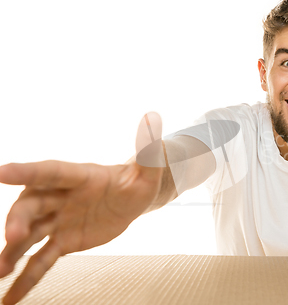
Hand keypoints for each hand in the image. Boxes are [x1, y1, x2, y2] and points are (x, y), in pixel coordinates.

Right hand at [0, 112, 164, 304]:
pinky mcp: (63, 241)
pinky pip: (41, 261)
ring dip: (12, 251)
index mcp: (80, 176)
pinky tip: (10, 298)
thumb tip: (153, 119)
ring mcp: (59, 220)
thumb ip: (148, 151)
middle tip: (14, 238)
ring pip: (30, 235)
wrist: (134, 200)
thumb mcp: (149, 170)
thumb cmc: (139, 181)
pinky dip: (26, 279)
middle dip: (19, 219)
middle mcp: (62, 197)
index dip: (28, 172)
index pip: (51, 171)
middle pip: (32, 205)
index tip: (0, 172)